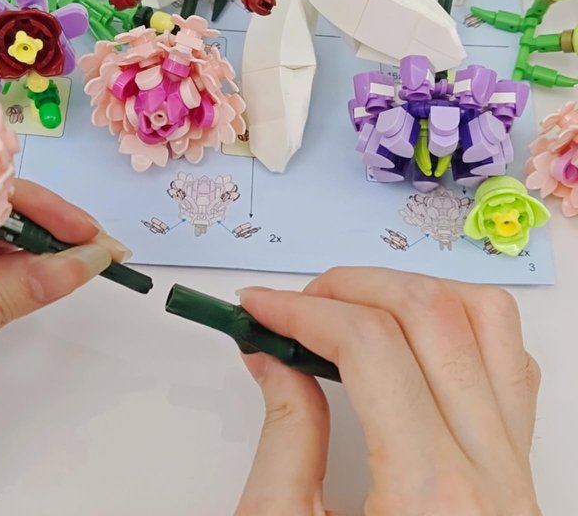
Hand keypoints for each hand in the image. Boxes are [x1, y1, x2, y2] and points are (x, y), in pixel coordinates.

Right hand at [235, 268, 540, 515]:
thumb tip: (273, 354)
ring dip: (410, 292)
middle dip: (349, 288)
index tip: (261, 306)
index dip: (303, 311)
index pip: (370, 346)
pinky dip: (460, 324)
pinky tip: (410, 338)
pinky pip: (510, 363)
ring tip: (353, 307)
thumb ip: (285, 434)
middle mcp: (491, 474)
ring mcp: (517, 468)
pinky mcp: (521, 469)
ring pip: (487, 322)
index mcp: (430, 497)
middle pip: (430, 315)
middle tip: (297, 304)